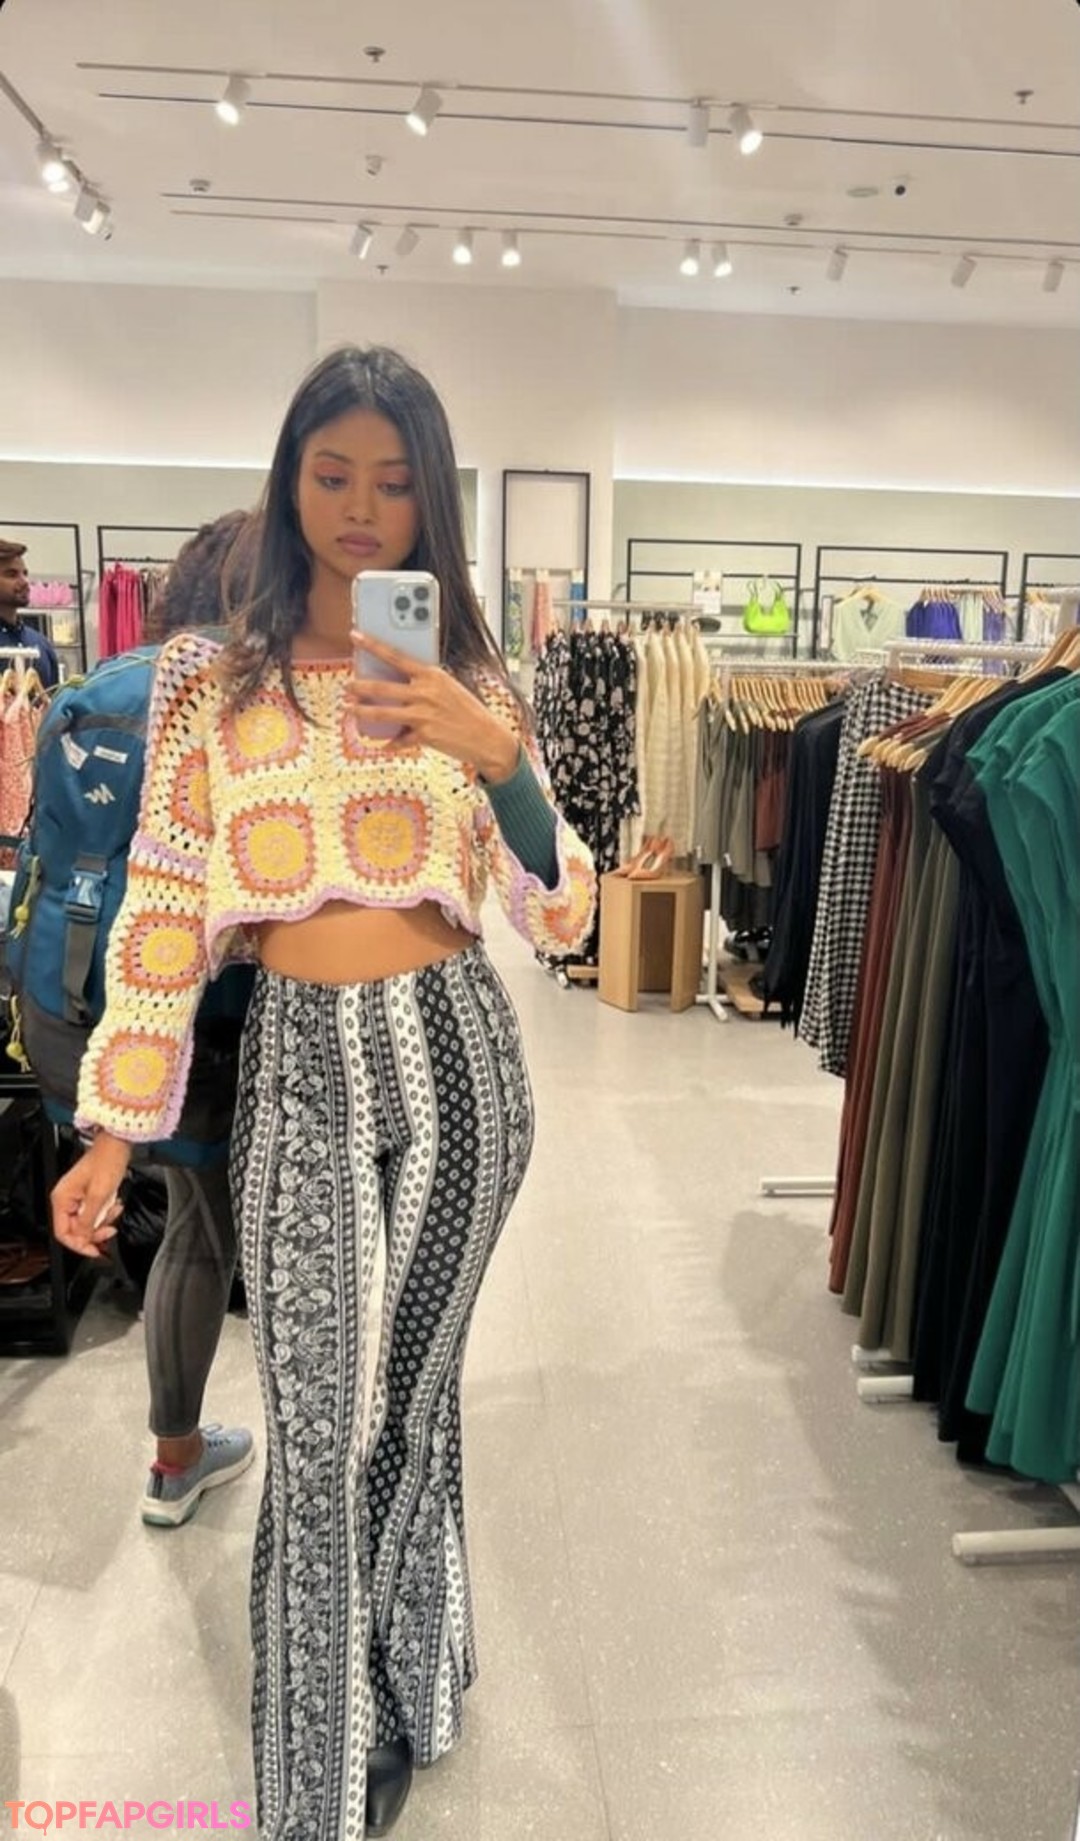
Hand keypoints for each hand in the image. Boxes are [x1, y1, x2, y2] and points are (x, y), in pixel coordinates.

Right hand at [51, 1134, 131, 1259]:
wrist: (117, 1146)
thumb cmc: (107, 1162)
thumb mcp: (99, 1196)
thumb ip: (88, 1220)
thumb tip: (82, 1238)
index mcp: (62, 1198)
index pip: (63, 1233)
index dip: (79, 1245)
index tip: (94, 1250)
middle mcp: (66, 1198)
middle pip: (76, 1229)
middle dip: (95, 1231)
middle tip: (110, 1229)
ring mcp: (77, 1197)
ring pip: (88, 1222)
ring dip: (103, 1220)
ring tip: (114, 1210)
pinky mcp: (88, 1194)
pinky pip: (94, 1212)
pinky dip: (106, 1212)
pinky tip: (114, 1204)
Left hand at [347, 634, 519, 782]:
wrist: (487, 737)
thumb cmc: (467, 710)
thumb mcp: (448, 687)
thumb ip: (424, 683)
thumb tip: (398, 685)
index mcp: (431, 674)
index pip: (396, 655)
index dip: (372, 645)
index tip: (355, 635)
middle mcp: (425, 692)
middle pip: (383, 687)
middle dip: (360, 686)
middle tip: (347, 686)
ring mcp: (424, 714)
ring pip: (383, 712)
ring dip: (363, 711)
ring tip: (350, 710)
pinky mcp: (424, 735)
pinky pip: (399, 739)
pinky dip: (390, 742)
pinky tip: (382, 744)